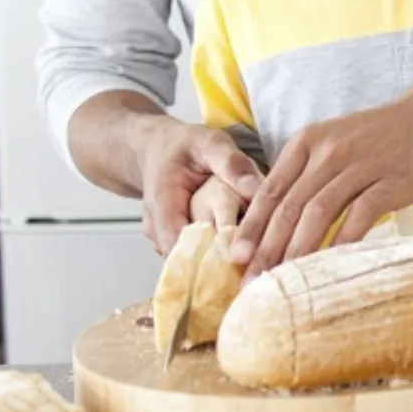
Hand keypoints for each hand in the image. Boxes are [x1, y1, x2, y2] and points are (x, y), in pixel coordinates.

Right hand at [131, 118, 261, 254]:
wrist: (156, 149)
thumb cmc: (184, 146)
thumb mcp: (209, 143)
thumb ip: (231, 163)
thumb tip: (256, 188)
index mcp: (163, 203)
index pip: (180, 244)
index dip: (210, 258)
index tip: (242, 260)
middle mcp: (157, 227)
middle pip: (186, 261)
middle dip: (220, 266)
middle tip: (254, 268)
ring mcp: (160, 238)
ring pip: (189, 263)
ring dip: (217, 266)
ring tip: (250, 266)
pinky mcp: (171, 243)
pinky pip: (191, 259)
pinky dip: (213, 260)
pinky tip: (239, 258)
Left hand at [228, 96, 412, 275]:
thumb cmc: (377, 137)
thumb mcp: (331, 143)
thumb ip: (304, 174)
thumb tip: (273, 222)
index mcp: (307, 143)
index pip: (270, 191)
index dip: (250, 227)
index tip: (234, 257)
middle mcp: (328, 153)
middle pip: (288, 206)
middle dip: (266, 247)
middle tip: (251, 279)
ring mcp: (359, 166)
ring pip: (317, 213)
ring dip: (296, 249)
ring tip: (282, 279)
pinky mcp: (389, 182)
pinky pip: (358, 217)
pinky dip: (341, 243)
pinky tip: (329, 265)